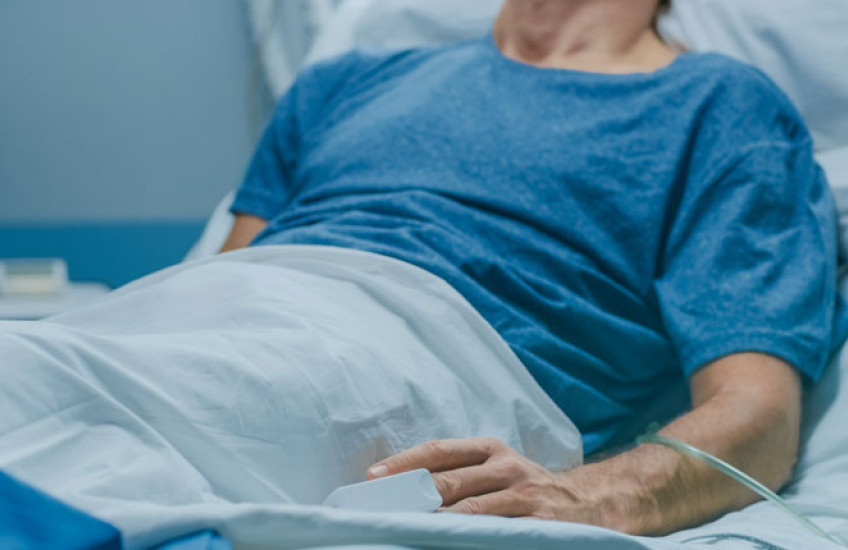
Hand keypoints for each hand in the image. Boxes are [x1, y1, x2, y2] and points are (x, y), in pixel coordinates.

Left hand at [366, 437, 586, 519]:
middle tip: (383, 508)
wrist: (589, 501)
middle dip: (413, 496)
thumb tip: (405, 488)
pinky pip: (499, 534)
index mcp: (490, 449)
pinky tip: (450, 543)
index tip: (373, 476)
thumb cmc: (525, 486)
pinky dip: (472, 539)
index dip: (405, 462)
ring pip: (471, 511)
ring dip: (437, 523)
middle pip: (450, 481)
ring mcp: (524, 496)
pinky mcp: (539, 524)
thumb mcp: (498, 467)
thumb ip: (461, 473)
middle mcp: (506, 467)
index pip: (439, 450)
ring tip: (407, 530)